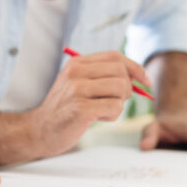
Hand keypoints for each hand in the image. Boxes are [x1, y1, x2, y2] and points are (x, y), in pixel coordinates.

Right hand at [29, 51, 150, 157]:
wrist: (40, 130)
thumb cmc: (65, 109)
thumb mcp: (78, 84)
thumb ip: (102, 76)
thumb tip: (138, 75)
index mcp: (76, 63)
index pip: (115, 56)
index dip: (135, 67)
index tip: (146, 81)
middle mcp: (76, 73)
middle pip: (121, 72)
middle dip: (128, 89)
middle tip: (116, 101)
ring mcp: (77, 90)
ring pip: (121, 89)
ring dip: (119, 104)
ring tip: (103, 111)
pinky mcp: (81, 109)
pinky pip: (115, 108)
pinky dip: (112, 116)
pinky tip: (97, 119)